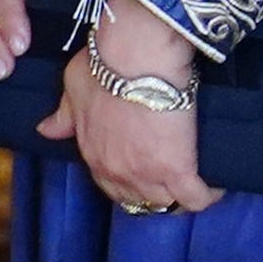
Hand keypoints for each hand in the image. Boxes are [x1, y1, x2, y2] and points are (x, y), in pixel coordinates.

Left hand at [46, 0, 219, 215]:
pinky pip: (197, 198)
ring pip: (168, 204)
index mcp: (93, 154)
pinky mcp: (178, 171)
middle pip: (139, 201)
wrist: (135, 57)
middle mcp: (116, 172)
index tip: (146, 173)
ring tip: (198, 182)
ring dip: (182, 196)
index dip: (130, 183)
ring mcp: (147, 175)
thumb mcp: (73, 88)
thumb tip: (46, 130)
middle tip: (175, 179)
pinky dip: (209, 193)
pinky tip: (216, 182)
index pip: (110, 185)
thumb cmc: (104, 65)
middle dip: (155, 194)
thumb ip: (64, 115)